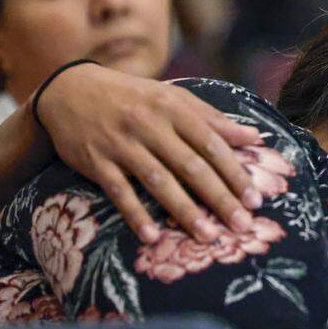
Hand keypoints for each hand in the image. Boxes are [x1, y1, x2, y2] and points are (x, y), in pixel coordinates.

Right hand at [35, 64, 262, 242]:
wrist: (71, 90)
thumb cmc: (135, 97)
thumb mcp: (174, 98)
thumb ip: (213, 119)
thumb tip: (256, 137)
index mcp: (173, 108)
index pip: (211, 144)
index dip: (235, 172)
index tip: (255, 199)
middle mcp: (150, 126)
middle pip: (191, 166)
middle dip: (219, 198)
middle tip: (243, 225)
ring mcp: (122, 145)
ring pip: (159, 181)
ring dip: (185, 211)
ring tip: (209, 236)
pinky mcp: (97, 162)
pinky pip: (119, 192)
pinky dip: (135, 215)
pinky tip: (153, 238)